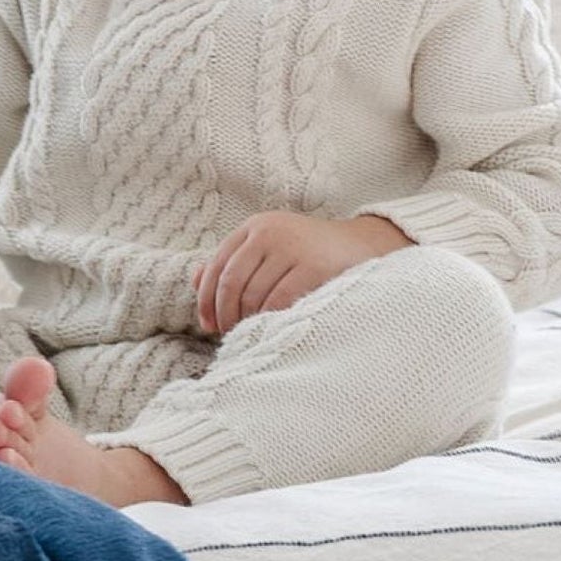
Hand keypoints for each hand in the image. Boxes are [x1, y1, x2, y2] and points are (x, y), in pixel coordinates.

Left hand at [191, 211, 411, 333]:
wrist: (364, 245)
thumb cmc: (310, 253)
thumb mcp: (270, 249)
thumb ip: (235, 261)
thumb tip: (195, 281)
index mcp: (255, 226)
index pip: (217, 265)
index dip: (207, 297)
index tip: (206, 323)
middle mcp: (269, 233)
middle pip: (230, 282)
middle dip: (223, 313)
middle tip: (225, 334)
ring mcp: (291, 248)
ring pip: (252, 294)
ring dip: (246, 320)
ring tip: (250, 333)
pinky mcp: (312, 266)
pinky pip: (279, 301)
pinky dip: (270, 319)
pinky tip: (272, 328)